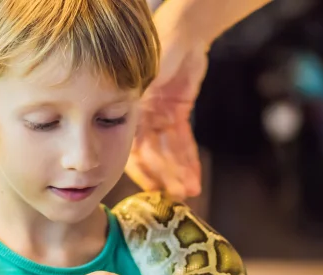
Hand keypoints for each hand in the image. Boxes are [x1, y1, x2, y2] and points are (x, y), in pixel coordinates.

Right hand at [126, 2, 209, 199]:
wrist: (183, 31)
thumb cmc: (160, 51)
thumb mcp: (143, 83)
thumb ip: (137, 112)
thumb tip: (136, 149)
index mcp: (128, 112)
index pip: (133, 150)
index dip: (143, 172)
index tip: (154, 190)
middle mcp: (141, 117)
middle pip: (154, 154)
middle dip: (166, 176)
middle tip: (178, 195)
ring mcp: (159, 115)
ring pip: (170, 151)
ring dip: (180, 172)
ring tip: (190, 191)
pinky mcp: (177, 112)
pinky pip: (183, 141)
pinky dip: (190, 159)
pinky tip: (194, 177)